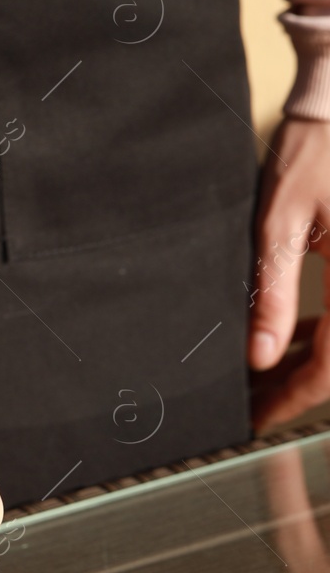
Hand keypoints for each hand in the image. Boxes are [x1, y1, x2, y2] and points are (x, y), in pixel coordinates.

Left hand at [250, 119, 329, 428]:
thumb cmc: (313, 153)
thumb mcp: (280, 222)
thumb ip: (272, 291)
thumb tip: (261, 355)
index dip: (293, 399)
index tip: (255, 419)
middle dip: (297, 386)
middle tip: (249, 402)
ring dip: (311, 362)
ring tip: (259, 378)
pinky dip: (323, 335)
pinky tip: (289, 339)